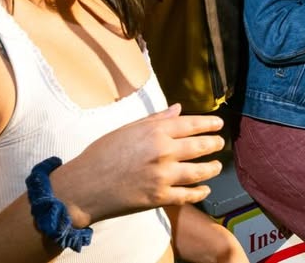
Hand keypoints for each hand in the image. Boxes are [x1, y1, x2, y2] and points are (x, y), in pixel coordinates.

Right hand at [54, 103, 224, 225]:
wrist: (84, 186)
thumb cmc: (101, 154)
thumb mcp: (127, 129)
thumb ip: (155, 119)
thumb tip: (178, 109)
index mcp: (154, 131)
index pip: (191, 124)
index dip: (209, 123)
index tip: (219, 123)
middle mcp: (162, 152)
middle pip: (199, 146)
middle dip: (214, 144)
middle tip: (220, 143)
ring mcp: (162, 176)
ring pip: (199, 171)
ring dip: (212, 168)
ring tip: (217, 166)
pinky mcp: (159, 197)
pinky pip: (187, 195)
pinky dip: (200, 192)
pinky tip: (205, 189)